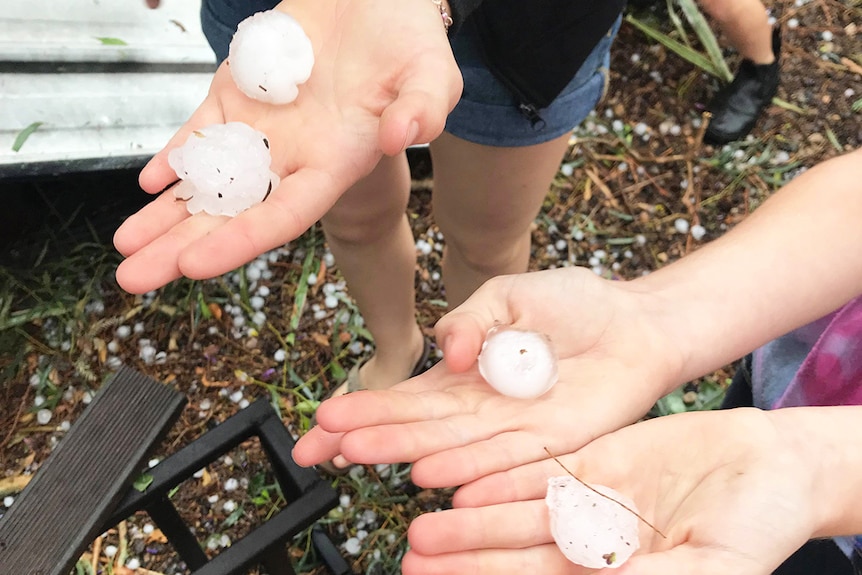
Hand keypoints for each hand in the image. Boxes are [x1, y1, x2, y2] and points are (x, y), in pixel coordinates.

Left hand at [114, 0, 461, 292]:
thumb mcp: (431, 73)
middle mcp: (294, 155)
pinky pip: (201, 130)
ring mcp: (263, 127)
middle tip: (134, 280)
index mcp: (337, 161)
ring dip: (164, 212)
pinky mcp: (240, 93)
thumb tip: (396, 137)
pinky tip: (147, 182)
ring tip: (124, 246)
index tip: (195, 265)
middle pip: (232, 211)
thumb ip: (422, 107)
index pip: (284, 213)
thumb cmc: (408, 39)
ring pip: (206, 178)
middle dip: (181, 246)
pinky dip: (173, 155)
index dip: (241, 239)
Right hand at [293, 267, 683, 486]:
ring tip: (359, 455)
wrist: (637, 323)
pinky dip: (470, 470)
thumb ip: (471, 319)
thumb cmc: (573, 305)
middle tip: (319, 446)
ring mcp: (512, 430)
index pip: (403, 397)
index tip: (320, 422)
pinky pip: (505, 460)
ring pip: (450, 446)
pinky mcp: (552, 445)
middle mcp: (480, 410)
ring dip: (405, 452)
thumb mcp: (510, 295)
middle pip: (416, 427)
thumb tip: (444, 347)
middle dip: (367, 434)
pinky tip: (431, 476)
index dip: (361, 408)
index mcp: (463, 375)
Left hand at [401, 408, 818, 574]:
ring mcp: (589, 504)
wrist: (772, 466)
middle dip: (465, 560)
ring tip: (422, 528)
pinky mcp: (593, 463)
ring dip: (470, 522)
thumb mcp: (711, 568)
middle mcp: (592, 547)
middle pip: (516, 555)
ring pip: (517, 514)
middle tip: (414, 559)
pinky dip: (502, 479)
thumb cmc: (758, 528)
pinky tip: (464, 486)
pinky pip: (539, 472)